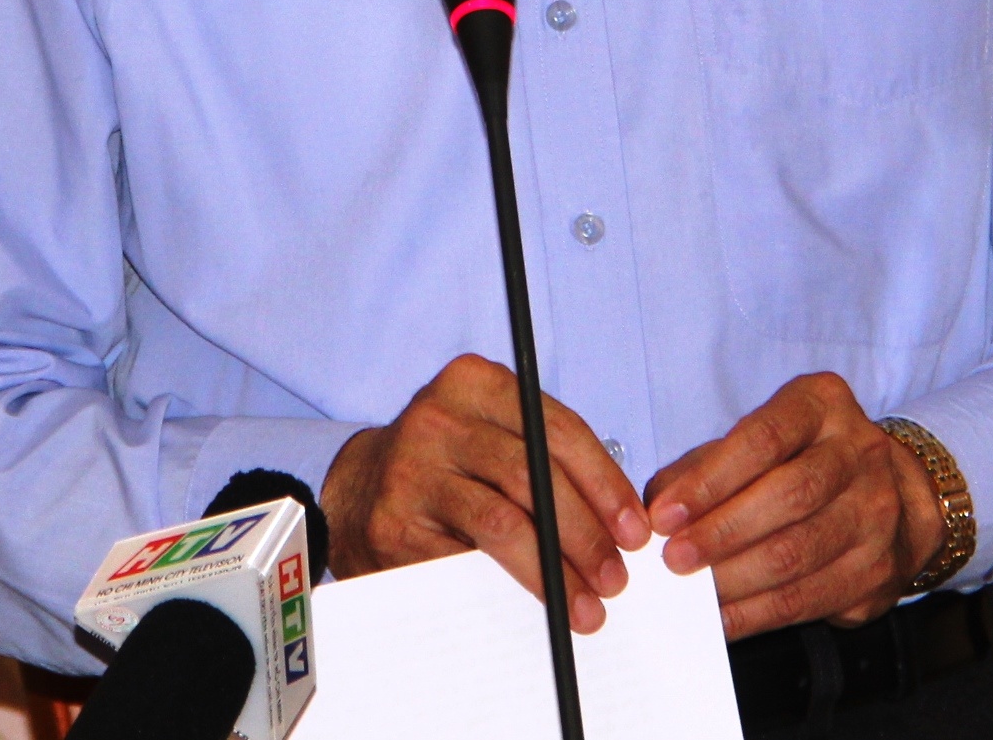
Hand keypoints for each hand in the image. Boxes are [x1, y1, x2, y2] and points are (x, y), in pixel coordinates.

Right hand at [321, 354, 650, 632]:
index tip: (634, 530)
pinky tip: (534, 608)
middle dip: (584, 534)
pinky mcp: (394, 527)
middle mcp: (438, 419)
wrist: (358, 490)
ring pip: (501, 525)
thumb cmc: (449, 463)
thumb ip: (546, 455)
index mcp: (474, 382)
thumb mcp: (492, 433)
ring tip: (586, 606)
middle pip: (532, 477)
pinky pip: (463, 564)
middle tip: (615, 577)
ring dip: (553, 573)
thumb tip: (617, 520)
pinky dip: (507, 589)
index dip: (604, 484)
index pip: (557, 431)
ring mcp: (411, 472)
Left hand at [643, 372, 944, 640]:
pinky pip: (808, 598)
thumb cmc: (802, 461)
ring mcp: (877, 512)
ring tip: (692, 590)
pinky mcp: (878, 569)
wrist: (892, 494)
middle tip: (674, 558)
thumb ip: (703, 465)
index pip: (764, 439)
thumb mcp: (757, 441)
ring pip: (799, 553)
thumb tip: (656, 507)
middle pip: (789, 496)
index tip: (665, 514)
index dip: (710, 480)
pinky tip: (722, 616)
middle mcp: (860, 453)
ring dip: (735, 578)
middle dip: (722, 532)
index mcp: (822, 405)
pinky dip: (756, 613)